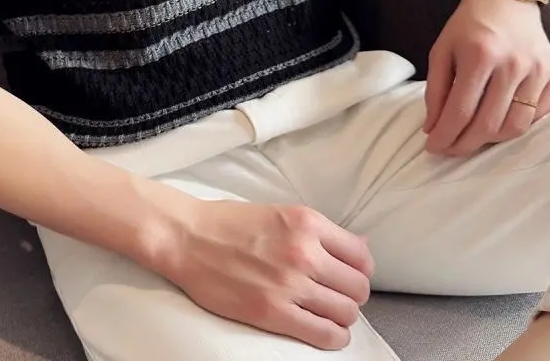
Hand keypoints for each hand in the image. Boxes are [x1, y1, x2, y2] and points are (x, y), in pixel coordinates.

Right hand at [157, 199, 372, 349]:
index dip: (359, 269)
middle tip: (336, 294)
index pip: (361, 255)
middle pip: (358, 287)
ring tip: (327, 312)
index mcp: (306, 222)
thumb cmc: (228, 223)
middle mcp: (304, 252)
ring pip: (346, 313)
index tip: (349, 274)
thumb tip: (359, 247)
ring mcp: (289, 284)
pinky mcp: (272, 312)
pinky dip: (332, 337)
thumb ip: (319, 231)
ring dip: (341, 316)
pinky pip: (325, 334)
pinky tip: (323, 330)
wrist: (187, 237)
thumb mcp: (279, 212)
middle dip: (352, 294)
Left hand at [424, 0, 549, 156]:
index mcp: (480, 55)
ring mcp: (539, 72)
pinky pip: (537, 117)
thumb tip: (432, 129)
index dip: (445, 135)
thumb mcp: (441, 51)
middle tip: (449, 149)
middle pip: (488, 124)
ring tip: (471, 138)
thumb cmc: (468, 28)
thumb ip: (435, 91)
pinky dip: (516, 126)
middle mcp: (514, 64)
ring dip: (490, 141)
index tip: (432, 148)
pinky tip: (497, 122)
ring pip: (515, 127)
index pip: (461, 110)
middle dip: (464, 144)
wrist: (505, 3)